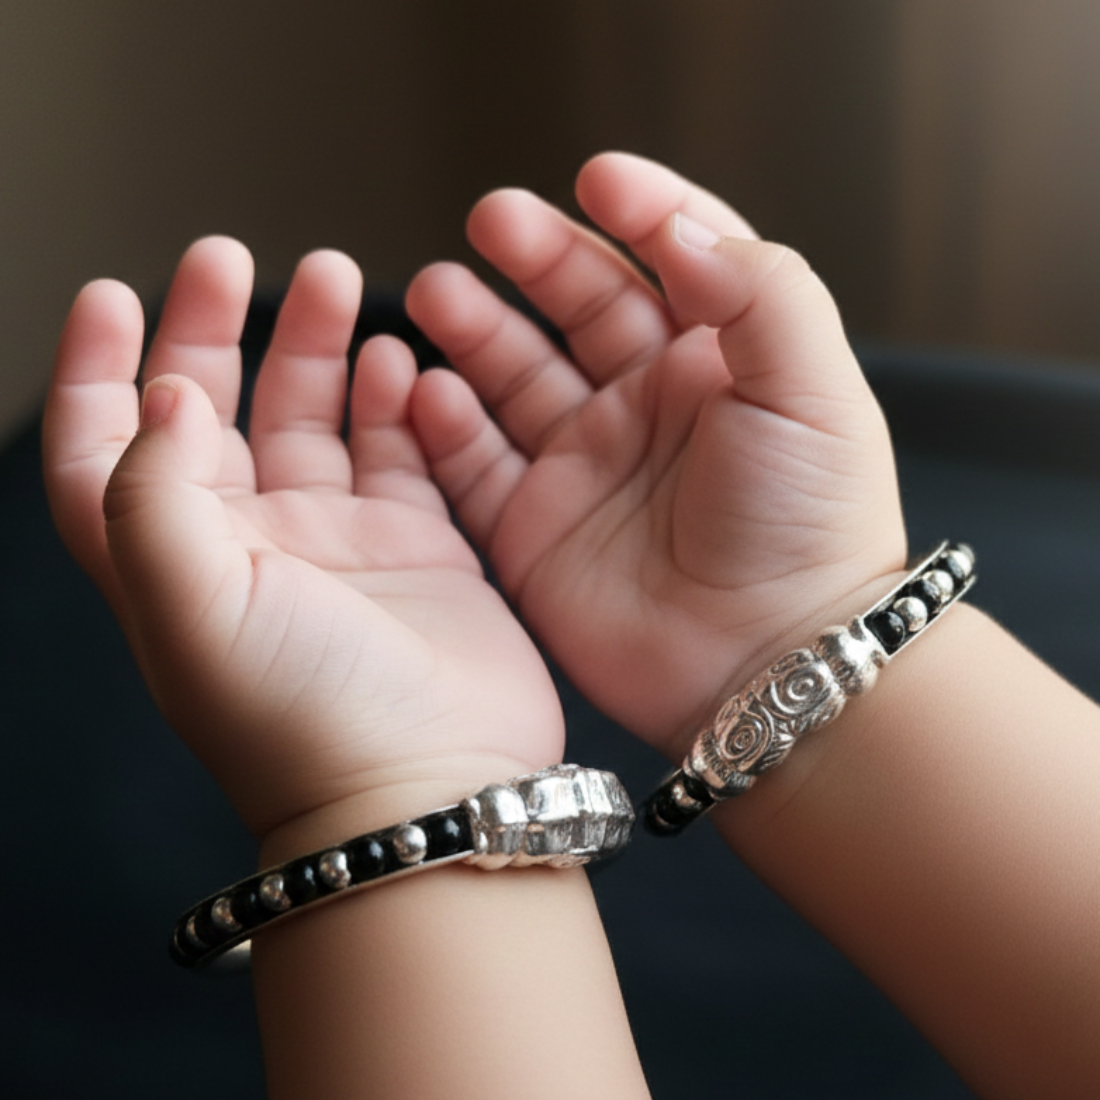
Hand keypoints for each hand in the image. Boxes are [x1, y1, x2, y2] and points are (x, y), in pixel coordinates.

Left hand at [43, 238, 562, 842]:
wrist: (430, 789)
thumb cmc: (305, 722)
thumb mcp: (193, 611)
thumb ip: (153, 494)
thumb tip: (167, 394)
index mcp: (176, 563)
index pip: (107, 451)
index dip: (97, 371)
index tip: (112, 294)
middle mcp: (251, 546)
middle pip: (215, 413)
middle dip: (215, 329)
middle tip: (234, 256)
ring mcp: (339, 542)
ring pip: (313, 416)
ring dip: (317, 344)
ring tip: (340, 279)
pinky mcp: (418, 544)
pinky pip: (400, 448)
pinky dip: (396, 398)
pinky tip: (398, 361)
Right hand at [404, 153, 905, 757]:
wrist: (771, 662)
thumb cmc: (810, 531)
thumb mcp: (814, 389)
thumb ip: (758, 289)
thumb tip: (678, 226)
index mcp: (720, 367)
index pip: (675, 263)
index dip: (638, 213)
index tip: (596, 180)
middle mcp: (648, 410)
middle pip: (582, 308)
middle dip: (536, 258)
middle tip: (490, 220)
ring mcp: (587, 467)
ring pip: (515, 376)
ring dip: (474, 330)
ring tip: (437, 291)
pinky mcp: (536, 528)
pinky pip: (475, 463)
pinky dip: (445, 425)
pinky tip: (428, 388)